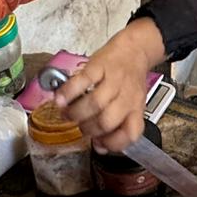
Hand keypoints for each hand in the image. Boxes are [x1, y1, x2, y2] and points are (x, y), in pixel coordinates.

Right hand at [52, 18, 165, 151]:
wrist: (134, 49)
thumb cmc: (128, 81)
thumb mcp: (131, 104)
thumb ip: (118, 126)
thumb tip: (98, 147)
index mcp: (136, 109)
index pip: (130, 133)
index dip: (112, 144)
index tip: (98, 144)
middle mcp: (127, 96)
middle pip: (106, 121)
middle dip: (87, 129)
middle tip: (78, 126)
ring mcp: (114, 80)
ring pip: (95, 104)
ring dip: (76, 113)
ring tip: (66, 114)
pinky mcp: (100, 66)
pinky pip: (82, 81)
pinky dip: (68, 92)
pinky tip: (59, 99)